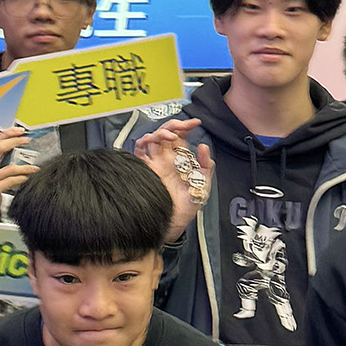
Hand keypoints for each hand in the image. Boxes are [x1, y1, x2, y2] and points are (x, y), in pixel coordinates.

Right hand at [0, 127, 36, 217]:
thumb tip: (10, 138)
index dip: (8, 134)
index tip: (20, 131)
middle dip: (15, 142)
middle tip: (26, 140)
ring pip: (10, 168)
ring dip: (25, 167)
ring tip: (33, 167)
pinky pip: (11, 181)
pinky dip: (21, 178)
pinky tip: (26, 177)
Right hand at [133, 117, 211, 239]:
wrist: (175, 221)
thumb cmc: (188, 205)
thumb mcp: (203, 184)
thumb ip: (206, 166)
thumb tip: (203, 146)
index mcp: (179, 158)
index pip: (180, 135)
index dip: (186, 126)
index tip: (195, 123)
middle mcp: (166, 158)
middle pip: (165, 133)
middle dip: (174, 125)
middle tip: (183, 126)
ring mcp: (154, 163)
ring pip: (152, 138)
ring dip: (161, 132)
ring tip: (172, 137)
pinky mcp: (145, 170)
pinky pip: (138, 151)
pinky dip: (143, 141)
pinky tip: (152, 141)